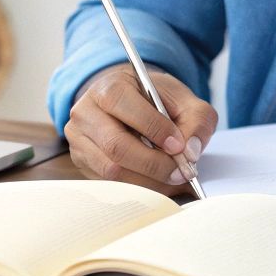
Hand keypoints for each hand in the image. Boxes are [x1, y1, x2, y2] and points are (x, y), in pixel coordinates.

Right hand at [64, 64, 217, 194]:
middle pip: (116, 146)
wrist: (131, 105)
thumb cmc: (156, 101)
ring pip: (111, 170)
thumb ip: (196, 121)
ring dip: (148, 181)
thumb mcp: (182, 100)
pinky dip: (138, 188)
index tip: (179, 146)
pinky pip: (109, 184)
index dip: (154, 129)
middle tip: (182, 172)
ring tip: (173, 179)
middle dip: (154, 164)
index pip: (124, 106)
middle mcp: (86, 113)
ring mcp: (79, 141)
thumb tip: (190, 153)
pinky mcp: (82, 163)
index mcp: (108, 88)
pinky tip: (158, 184)